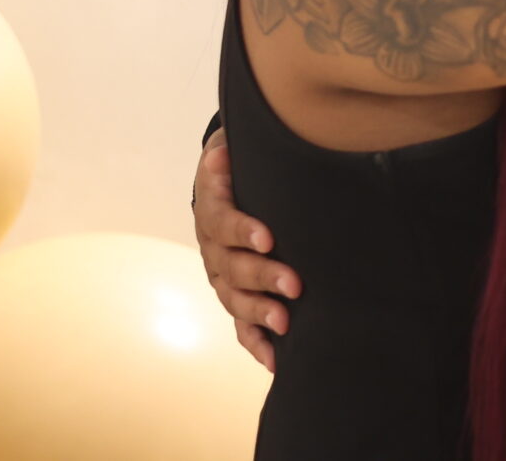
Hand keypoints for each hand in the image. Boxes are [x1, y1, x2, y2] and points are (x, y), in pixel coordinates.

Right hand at [194, 131, 298, 370]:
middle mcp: (212, 246)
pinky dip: (255, 343)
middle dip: (262, 277)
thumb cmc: (240, 162)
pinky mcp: (235, 295)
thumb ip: (231, 147)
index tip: (267, 238)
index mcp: (211, 208)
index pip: (222, 221)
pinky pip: (240, 325)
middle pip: (231, 267)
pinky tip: (275, 360)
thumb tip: (224, 152)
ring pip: (234, 299)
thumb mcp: (233, 145)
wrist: (229, 180)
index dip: (242, 230)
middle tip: (294, 284)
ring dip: (259, 313)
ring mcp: (222, 275)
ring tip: (285, 324)